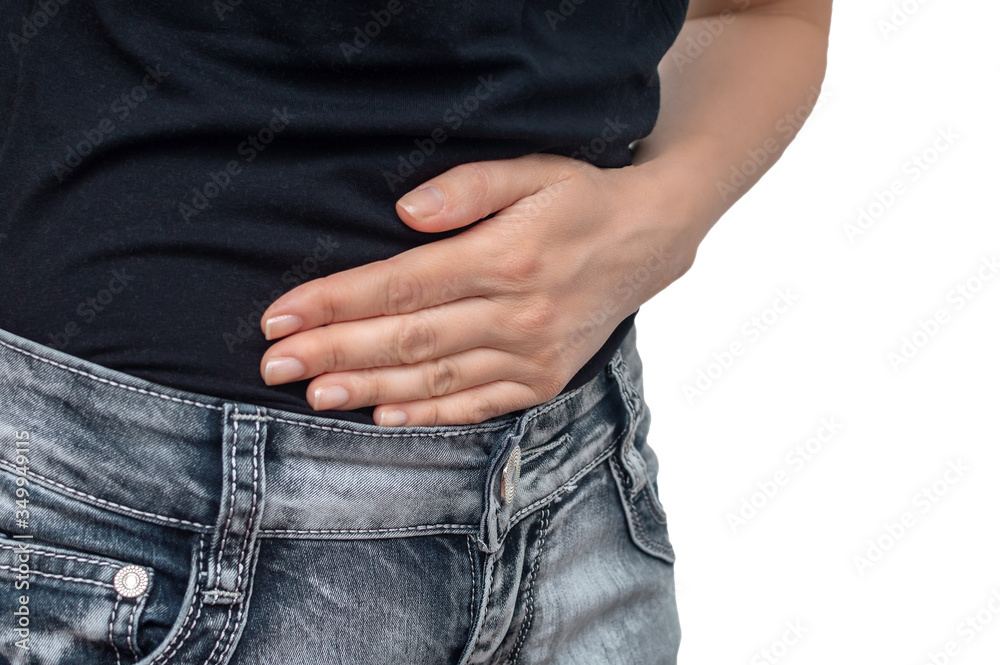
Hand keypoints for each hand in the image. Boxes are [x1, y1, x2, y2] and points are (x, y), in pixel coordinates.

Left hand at [258, 152, 702, 425]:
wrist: (650, 240)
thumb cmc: (580, 201)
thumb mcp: (533, 171)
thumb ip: (468, 187)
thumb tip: (405, 212)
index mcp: (505, 258)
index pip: (401, 284)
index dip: (337, 301)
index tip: (282, 315)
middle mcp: (517, 315)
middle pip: (407, 338)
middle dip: (334, 351)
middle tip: (275, 363)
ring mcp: (532, 356)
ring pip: (435, 379)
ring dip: (369, 389)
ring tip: (314, 393)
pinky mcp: (543, 380)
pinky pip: (478, 406)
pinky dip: (430, 416)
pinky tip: (385, 417)